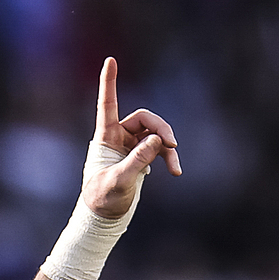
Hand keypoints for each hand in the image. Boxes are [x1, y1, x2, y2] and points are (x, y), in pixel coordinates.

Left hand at [84, 57, 179, 219]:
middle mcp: (117, 137)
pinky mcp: (139, 157)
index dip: (109, 83)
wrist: (103, 219)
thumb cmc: (102, 201)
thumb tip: (157, 141)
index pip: (108, 104)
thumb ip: (137, 160)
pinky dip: (168, 157)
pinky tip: (175, 171)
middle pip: (145, 118)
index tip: (110, 60)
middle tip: (171, 145)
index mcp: (105, 138)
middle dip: (161, 129)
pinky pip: (159, 148)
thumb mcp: (119, 181)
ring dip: (167, 146)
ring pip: (155, 134)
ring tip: (175, 166)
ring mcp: (130, 146)